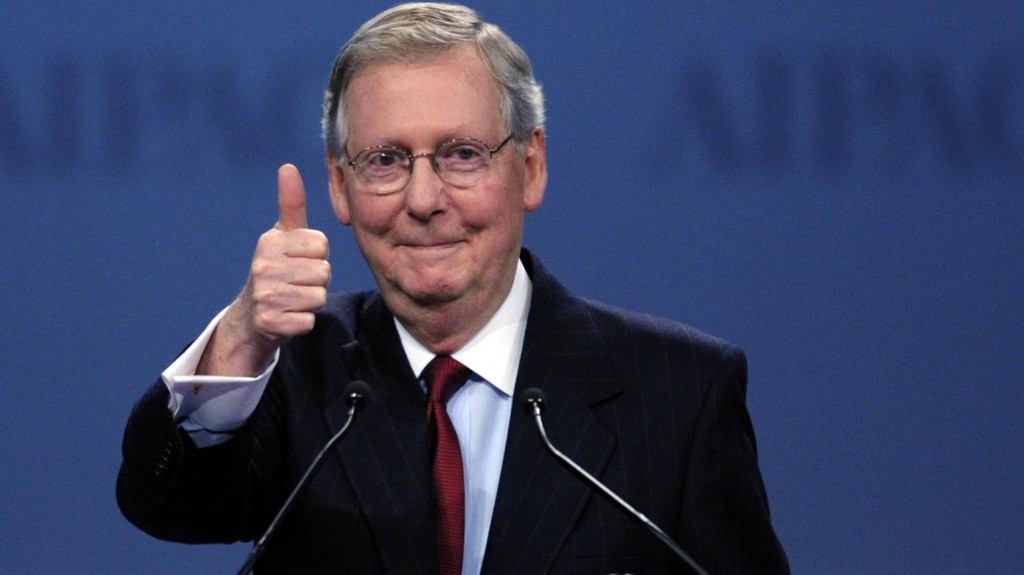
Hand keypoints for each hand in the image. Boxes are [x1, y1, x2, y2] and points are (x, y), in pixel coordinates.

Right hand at [198, 164, 330, 375]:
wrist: (251, 318)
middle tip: (296, 283)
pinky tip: (287, 316)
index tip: (298, 260)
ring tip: (292, 299)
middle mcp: (263, 267)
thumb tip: (288, 167)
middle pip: (324, 272)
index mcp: (269, 242)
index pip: (321, 244)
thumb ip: (291, 204)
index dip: (316, 255)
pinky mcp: (271, 323)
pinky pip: (310, 320)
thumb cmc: (276, 270)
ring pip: (320, 296)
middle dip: (316, 280)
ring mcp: (266, 296)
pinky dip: (303, 321)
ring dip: (311, 301)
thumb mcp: (282, 236)